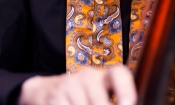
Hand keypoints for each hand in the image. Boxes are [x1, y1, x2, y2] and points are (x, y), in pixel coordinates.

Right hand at [18, 65, 136, 104]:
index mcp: (102, 76)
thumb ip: (110, 100)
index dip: (125, 89)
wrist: (46, 90)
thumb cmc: (81, 96)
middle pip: (100, 100)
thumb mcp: (96, 94)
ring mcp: (70, 84)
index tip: (128, 104)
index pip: (118, 73)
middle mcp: (88, 76)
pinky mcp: (55, 96)